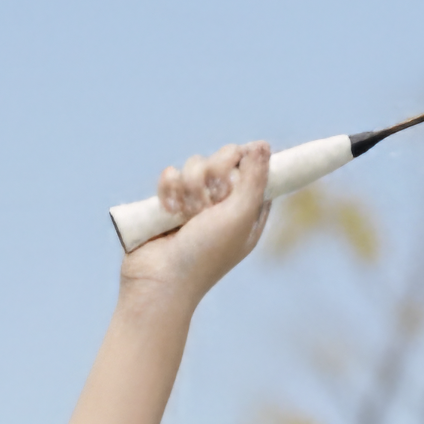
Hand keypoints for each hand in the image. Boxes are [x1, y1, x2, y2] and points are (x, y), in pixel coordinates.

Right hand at [120, 142, 272, 302]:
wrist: (161, 279)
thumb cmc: (206, 254)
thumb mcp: (239, 216)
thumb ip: (254, 179)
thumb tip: (263, 144)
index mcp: (248, 212)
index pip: (255, 170)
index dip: (246, 163)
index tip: (237, 167)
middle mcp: (224, 206)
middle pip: (225, 159)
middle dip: (214, 174)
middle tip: (211, 199)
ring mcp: (195, 204)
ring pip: (195, 164)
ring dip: (189, 187)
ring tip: (186, 214)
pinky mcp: (169, 202)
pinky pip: (171, 173)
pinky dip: (168, 190)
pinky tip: (168, 211)